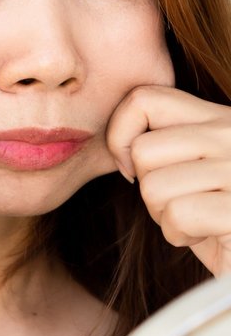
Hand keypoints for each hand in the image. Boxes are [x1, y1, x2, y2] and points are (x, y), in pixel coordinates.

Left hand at [106, 85, 230, 276]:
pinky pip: (178, 215)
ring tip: (197, 220)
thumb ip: (165, 144)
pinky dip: (181, 235)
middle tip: (180, 204)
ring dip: (165, 216)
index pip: (144, 99)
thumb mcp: (193, 170)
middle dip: (148, 188)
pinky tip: (209, 236)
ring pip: (154, 186)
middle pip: (143, 150)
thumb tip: (115, 142)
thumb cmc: (220, 222)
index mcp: (221, 118)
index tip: (132, 168)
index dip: (121, 135)